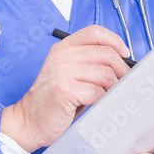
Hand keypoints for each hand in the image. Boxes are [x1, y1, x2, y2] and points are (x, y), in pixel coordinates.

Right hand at [0, 25, 130, 151]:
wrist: (29, 121)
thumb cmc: (53, 100)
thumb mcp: (68, 73)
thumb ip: (89, 63)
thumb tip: (123, 63)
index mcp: (63, 48)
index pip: (95, 32)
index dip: (115, 41)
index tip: (125, 54)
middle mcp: (62, 56)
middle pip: (106, 53)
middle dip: (121, 69)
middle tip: (125, 82)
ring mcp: (62, 72)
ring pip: (105, 74)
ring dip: (113, 87)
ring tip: (109, 96)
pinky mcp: (65, 90)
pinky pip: (97, 92)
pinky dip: (103, 100)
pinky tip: (96, 104)